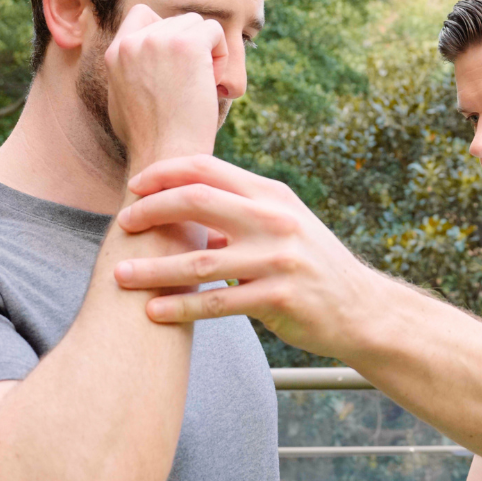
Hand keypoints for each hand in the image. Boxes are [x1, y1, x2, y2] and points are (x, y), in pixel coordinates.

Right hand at [104, 5, 228, 171]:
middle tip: (190, 85)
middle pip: (176, 21)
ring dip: (206, 52)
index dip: (166, 34)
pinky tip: (213, 84)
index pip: (143, 15)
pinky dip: (222, 56)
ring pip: (197, 24)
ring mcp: (160, 41)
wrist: (164, 158)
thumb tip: (141, 64)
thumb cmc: (150, 141)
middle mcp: (134, 41)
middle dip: (189, 48)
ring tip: (200, 86)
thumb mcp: (121, 101)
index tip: (175, 64)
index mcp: (115, 52)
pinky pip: (215, 31)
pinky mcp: (188, 46)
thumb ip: (129, 73)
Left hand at [112, 155, 390, 358]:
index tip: (135, 186)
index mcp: (271, 196)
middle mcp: (274, 220)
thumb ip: (240, 212)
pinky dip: (180, 307)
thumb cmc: (311, 266)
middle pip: (197, 201)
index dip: (165, 173)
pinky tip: (153, 311)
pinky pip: (217, 302)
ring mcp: (277, 259)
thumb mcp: (283, 225)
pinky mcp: (277, 298)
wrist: (361, 309)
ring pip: (199, 259)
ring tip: (120, 276)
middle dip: (152, 210)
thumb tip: (185, 206)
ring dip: (153, 268)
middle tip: (123, 224)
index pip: (208, 169)